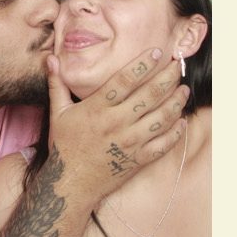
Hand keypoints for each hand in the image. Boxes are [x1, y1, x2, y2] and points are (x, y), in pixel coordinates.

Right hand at [46, 46, 188, 207]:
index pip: (126, 79)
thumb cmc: (65, 147)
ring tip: (184, 90)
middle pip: (150, 94)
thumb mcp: (57, 113)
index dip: (144, 64)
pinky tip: (182, 121)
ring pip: (162, 118)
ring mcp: (130, 142)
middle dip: (168, 77)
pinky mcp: (138, 159)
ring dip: (177, 102)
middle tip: (178, 66)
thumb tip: (52, 58)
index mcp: (98, 108)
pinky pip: (164, 145)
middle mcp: (117, 123)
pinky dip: (176, 133)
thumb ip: (58, 84)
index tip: (158, 52)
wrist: (71, 185)